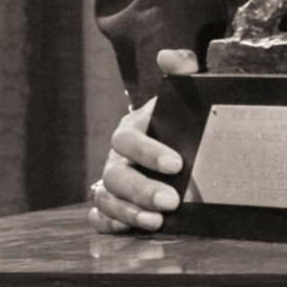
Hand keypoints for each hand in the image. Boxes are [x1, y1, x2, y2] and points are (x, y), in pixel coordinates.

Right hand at [88, 48, 198, 234]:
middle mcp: (116, 155)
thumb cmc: (181, 118)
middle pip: (115, 175)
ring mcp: (111, 180)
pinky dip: (110, 224)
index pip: (129, 138)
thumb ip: (184, 71)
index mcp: (131, 127)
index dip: (148, 152)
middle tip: (171, 202)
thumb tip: (169, 56)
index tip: (177, 165)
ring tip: (158, 222)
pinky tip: (132, 230)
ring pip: (106, 198)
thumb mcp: (186, 93)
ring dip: (129, 212)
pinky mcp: (112, 203)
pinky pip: (100, 216)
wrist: (177, 140)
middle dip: (142, 190)